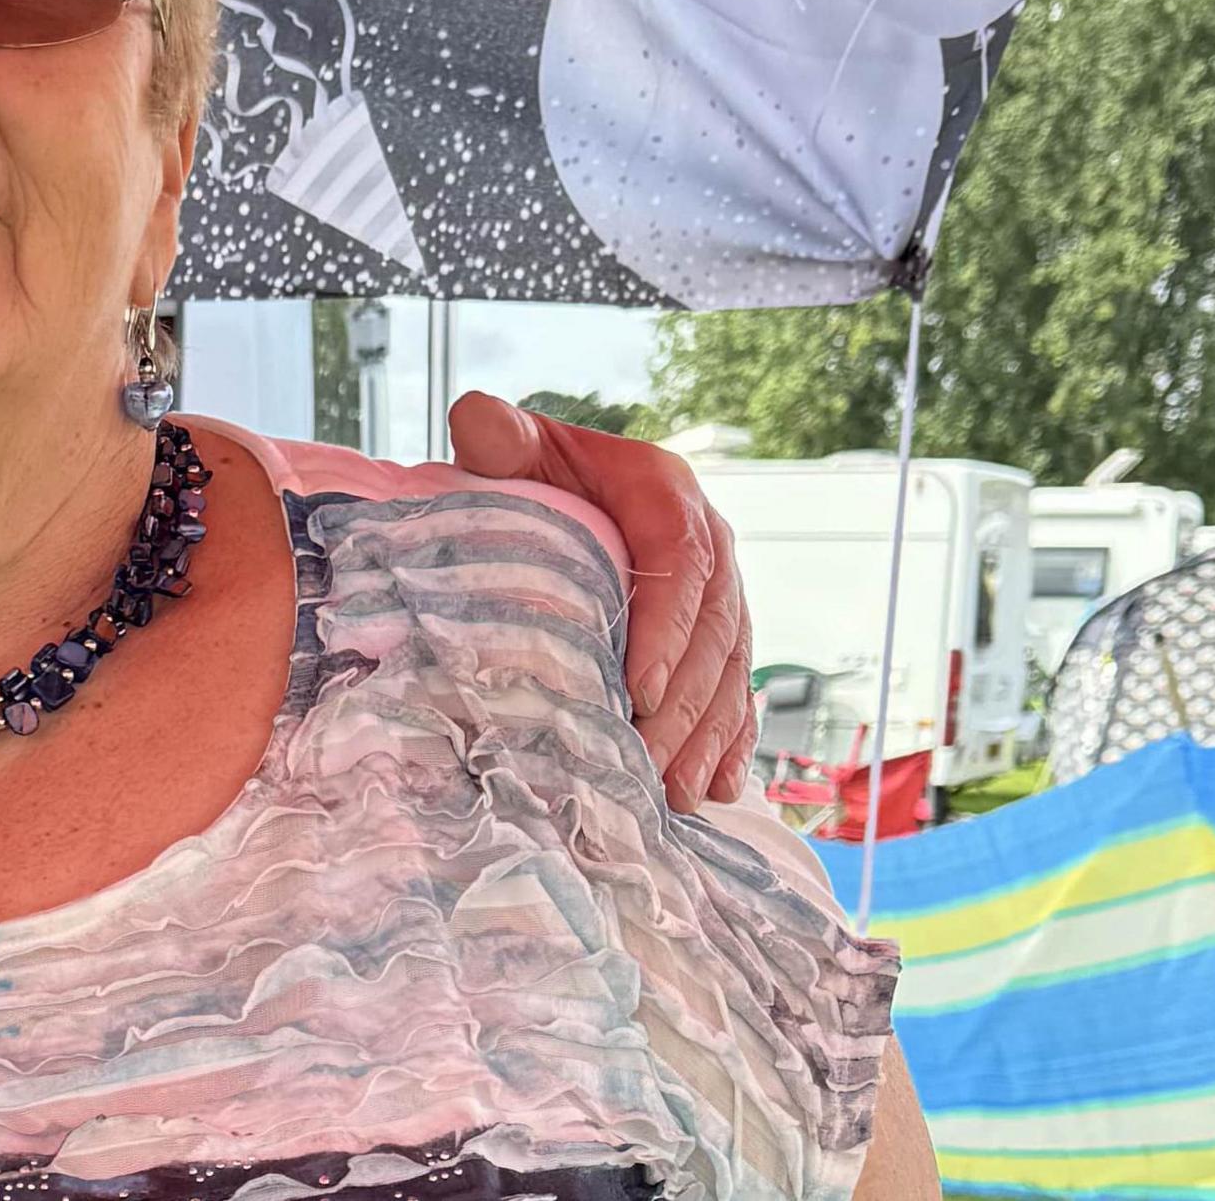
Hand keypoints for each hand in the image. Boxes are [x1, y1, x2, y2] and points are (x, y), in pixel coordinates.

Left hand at [446, 393, 752, 810]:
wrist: (552, 484)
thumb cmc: (527, 470)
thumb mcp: (513, 447)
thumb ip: (500, 436)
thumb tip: (478, 419)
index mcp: (664, 490)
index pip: (681, 558)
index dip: (669, 626)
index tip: (641, 688)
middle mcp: (708, 541)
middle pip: (715, 627)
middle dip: (687, 703)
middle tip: (649, 764)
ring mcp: (720, 592)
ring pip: (731, 667)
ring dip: (709, 734)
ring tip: (677, 794)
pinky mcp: (717, 634)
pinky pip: (736, 688)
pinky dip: (731, 739)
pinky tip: (717, 789)